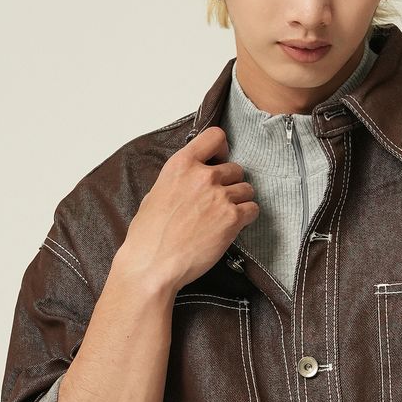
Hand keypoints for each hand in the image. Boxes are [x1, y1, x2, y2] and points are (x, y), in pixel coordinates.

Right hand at [118, 125, 259, 294]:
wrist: (153, 264)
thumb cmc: (148, 236)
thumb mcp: (155, 194)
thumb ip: (178, 182)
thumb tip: (190, 183)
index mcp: (181, 165)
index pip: (215, 137)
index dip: (221, 149)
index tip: (219, 161)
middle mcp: (203, 176)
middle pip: (235, 168)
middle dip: (230, 183)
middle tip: (219, 201)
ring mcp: (220, 196)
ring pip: (247, 189)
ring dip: (240, 201)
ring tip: (224, 216)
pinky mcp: (232, 218)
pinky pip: (253, 209)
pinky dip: (247, 217)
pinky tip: (232, 226)